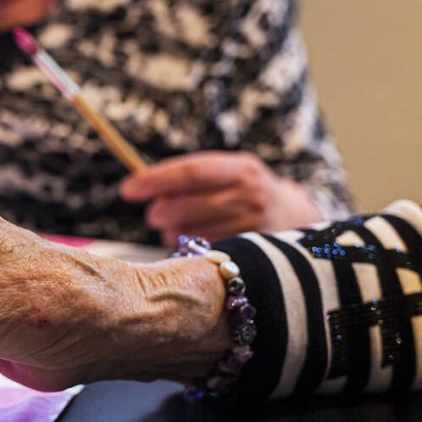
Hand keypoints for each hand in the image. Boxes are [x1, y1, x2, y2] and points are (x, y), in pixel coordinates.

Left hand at [119, 151, 321, 244]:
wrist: (294, 216)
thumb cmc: (244, 191)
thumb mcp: (227, 172)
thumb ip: (192, 178)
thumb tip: (144, 186)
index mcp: (241, 168)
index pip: (191, 172)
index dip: (155, 180)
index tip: (128, 189)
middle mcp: (251, 195)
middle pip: (189, 205)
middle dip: (161, 212)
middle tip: (153, 215)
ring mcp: (253, 226)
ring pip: (195, 233)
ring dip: (174, 233)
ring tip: (175, 227)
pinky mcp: (251, 253)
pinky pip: (207, 253)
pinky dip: (190, 248)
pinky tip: (192, 243)